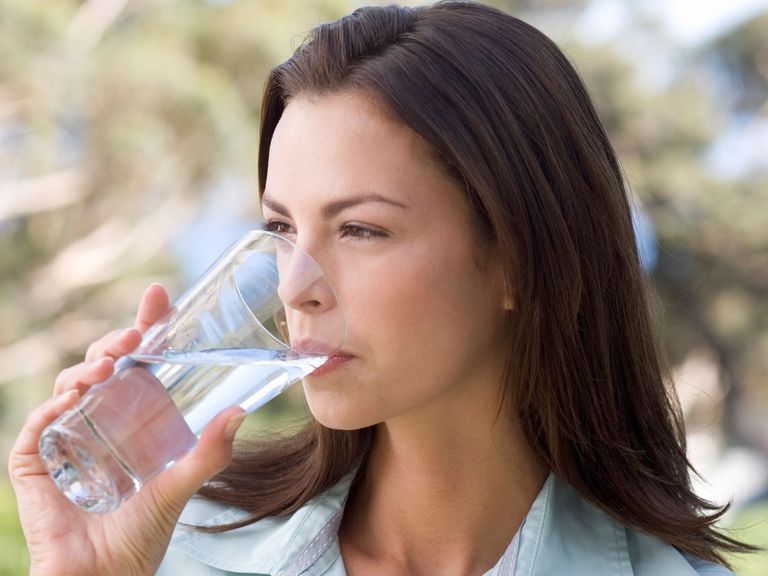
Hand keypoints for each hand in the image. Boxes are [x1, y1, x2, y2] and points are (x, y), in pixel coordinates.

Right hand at [8, 284, 245, 575]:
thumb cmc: (141, 533)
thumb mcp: (181, 484)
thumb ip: (210, 453)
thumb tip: (240, 413)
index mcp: (132, 416)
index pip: (137, 361)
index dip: (145, 327)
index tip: (158, 296)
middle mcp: (98, 419)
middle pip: (103, 365)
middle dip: (116, 342)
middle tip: (136, 336)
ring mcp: (65, 437)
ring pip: (69, 386)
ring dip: (86, 369)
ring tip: (110, 367)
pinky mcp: (36, 463)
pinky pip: (37, 428)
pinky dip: (50, 409)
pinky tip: (71, 400)